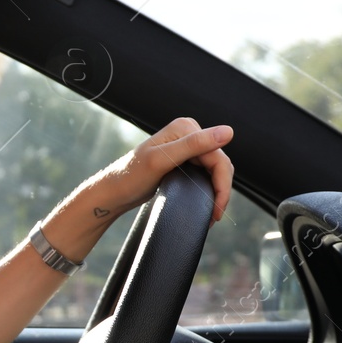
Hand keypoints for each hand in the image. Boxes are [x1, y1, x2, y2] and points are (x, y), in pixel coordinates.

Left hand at [92, 118, 234, 222]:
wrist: (113, 192)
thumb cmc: (130, 177)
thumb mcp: (162, 160)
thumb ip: (194, 144)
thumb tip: (228, 131)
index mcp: (185, 127)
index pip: (217, 155)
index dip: (222, 183)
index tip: (217, 208)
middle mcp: (187, 133)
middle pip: (219, 162)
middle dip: (221, 189)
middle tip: (215, 215)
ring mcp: (185, 147)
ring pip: (214, 169)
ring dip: (216, 191)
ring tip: (212, 213)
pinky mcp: (182, 161)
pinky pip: (205, 173)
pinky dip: (208, 189)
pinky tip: (205, 203)